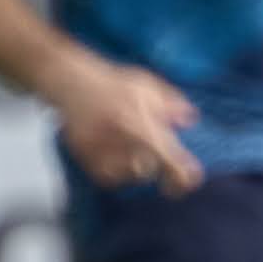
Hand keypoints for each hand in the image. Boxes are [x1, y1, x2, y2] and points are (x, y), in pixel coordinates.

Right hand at [51, 56, 202, 192]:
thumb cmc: (112, 84)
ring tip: (132, 149)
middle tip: (153, 151)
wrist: (71, 81)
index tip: (191, 180)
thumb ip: (170, 102)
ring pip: (127, 175)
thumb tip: (190, 120)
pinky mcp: (84, 155)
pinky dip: (116, 172)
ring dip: (136, 168)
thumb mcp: (146, 85)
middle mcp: (118, 137)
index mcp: (138, 119)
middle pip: (146, 169)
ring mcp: (99, 148)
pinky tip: (117, 156)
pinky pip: (107, 177)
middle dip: (156, 163)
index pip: (165, 154)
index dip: (181, 173)